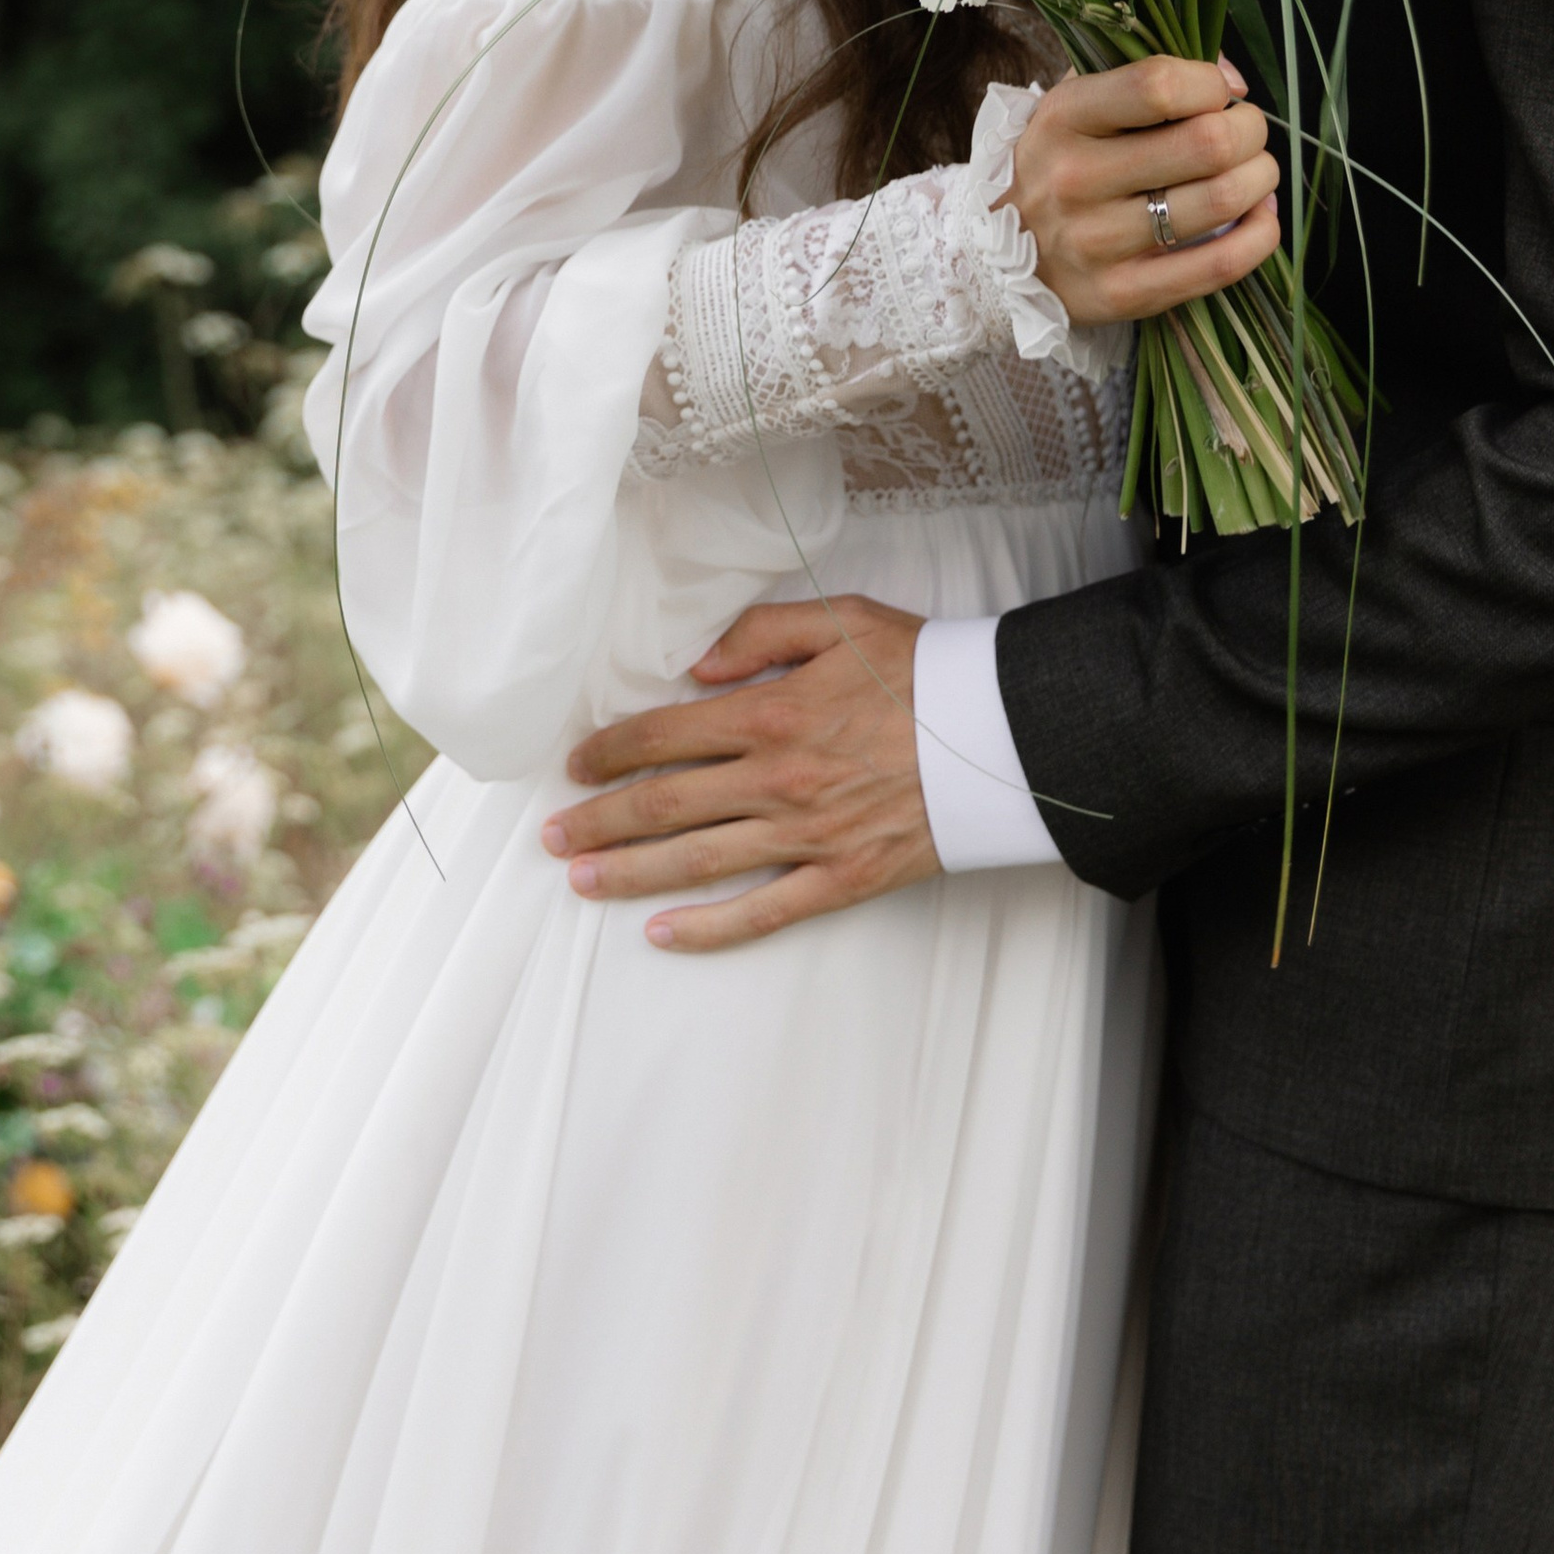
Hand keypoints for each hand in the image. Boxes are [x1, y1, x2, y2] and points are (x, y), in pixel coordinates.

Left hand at [542, 596, 933, 953]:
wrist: (1000, 733)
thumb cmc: (923, 668)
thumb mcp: (842, 620)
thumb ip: (760, 634)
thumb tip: (695, 667)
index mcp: (772, 712)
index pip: (666, 735)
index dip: (611, 750)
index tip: (575, 764)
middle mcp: (777, 779)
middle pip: (666, 805)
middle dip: (600, 820)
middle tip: (553, 836)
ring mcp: (807, 836)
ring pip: (698, 862)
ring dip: (630, 873)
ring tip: (581, 880)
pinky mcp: (840, 878)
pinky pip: (761, 913)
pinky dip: (706, 929)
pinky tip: (660, 934)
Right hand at [1006, 54, 1277, 328]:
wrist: (995, 254)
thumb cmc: (1061, 162)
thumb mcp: (1078, 105)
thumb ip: (1146, 77)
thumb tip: (1232, 80)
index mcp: (1064, 117)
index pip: (1158, 85)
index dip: (1210, 83)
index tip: (1220, 92)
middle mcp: (1074, 178)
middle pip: (1205, 142)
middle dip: (1249, 129)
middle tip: (1246, 133)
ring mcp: (1096, 242)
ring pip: (1220, 200)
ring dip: (1260, 178)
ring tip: (1255, 172)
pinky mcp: (1120, 295)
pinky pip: (1218, 265)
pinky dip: (1259, 236)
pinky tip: (1259, 219)